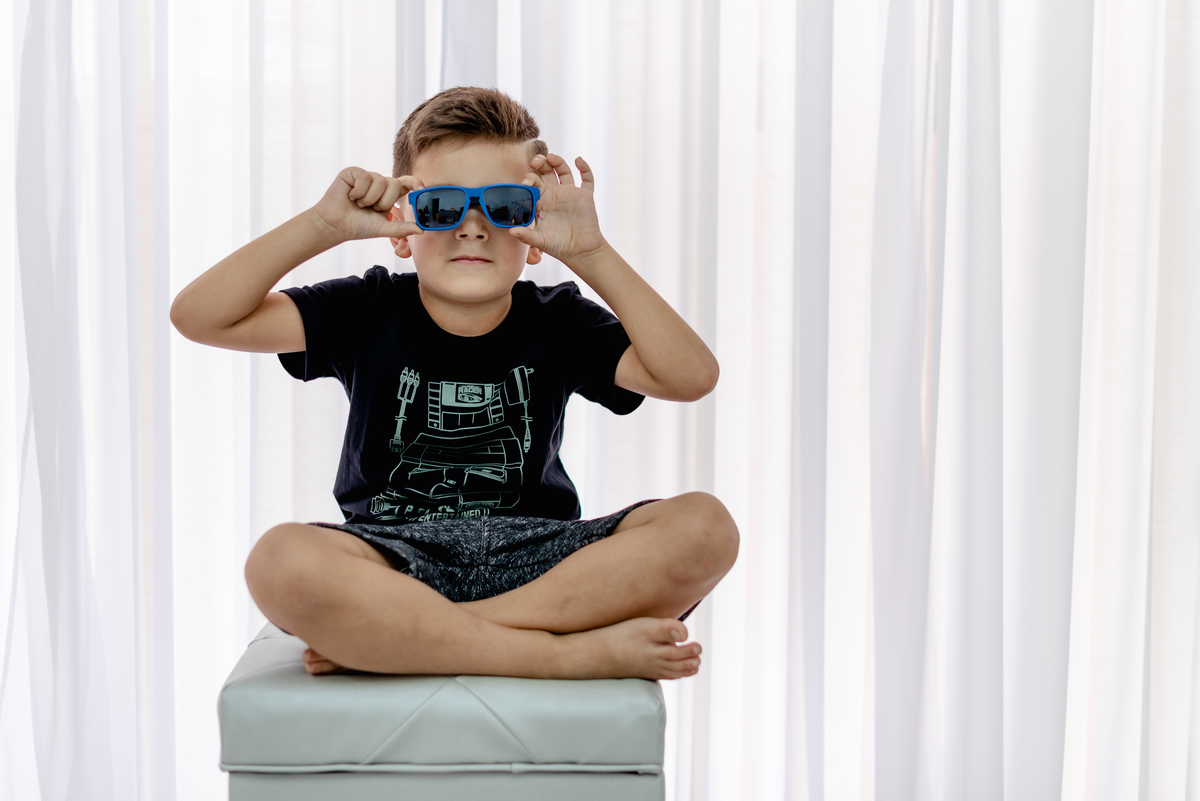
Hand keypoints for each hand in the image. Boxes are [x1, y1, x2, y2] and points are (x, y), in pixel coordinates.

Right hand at [310, 166, 424, 242]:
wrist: (335, 225)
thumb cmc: (358, 226)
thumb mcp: (383, 228)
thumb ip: (402, 228)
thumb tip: (421, 229)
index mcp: (389, 195)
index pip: (407, 184)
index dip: (415, 183)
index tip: (421, 188)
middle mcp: (380, 183)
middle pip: (394, 184)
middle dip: (384, 202)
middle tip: (370, 209)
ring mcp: (367, 176)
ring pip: (380, 181)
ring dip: (369, 199)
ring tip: (358, 204)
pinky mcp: (353, 172)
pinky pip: (365, 177)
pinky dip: (358, 192)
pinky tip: (350, 196)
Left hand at [508, 153, 607, 264]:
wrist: (581, 251)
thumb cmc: (559, 247)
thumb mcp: (540, 242)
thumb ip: (526, 236)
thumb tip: (511, 232)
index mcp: (542, 202)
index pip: (533, 184)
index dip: (529, 179)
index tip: (526, 181)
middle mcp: (555, 195)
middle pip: (546, 172)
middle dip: (540, 163)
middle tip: (536, 161)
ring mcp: (570, 193)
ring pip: (563, 171)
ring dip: (558, 161)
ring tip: (551, 157)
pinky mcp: (585, 196)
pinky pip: (587, 179)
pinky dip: (585, 168)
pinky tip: (579, 160)